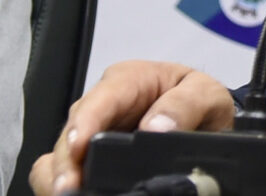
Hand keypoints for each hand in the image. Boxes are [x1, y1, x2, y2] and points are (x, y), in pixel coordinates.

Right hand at [28, 60, 236, 194]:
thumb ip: (186, 105)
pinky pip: (62, 171)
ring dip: (60, 176)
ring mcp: (93, 133)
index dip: (86, 122)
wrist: (203, 120)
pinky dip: (60, 185)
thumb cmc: (199, 99)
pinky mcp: (90, 159)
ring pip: (61, 154)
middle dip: (68, 160)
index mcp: (129, 80)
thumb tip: (156, 128)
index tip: (79, 146)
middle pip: (72, 130)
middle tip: (70, 188)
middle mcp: (104, 106)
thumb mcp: (205, 93)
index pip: (101, 98)